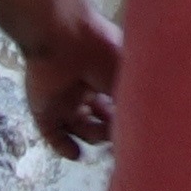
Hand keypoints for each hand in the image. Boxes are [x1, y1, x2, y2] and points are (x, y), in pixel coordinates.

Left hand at [18, 0, 122, 158]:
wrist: (64, 36)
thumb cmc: (101, 51)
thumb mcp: (127, 75)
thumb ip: (133, 101)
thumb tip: (147, 125)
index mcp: (105, 76)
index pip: (117, 105)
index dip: (126, 119)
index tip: (137, 132)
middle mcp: (85, 89)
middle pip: (99, 118)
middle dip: (111, 130)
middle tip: (122, 137)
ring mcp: (63, 100)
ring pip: (79, 127)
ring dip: (92, 137)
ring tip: (104, 138)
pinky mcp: (43, 109)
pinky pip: (52, 133)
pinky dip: (63, 147)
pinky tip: (76, 154)